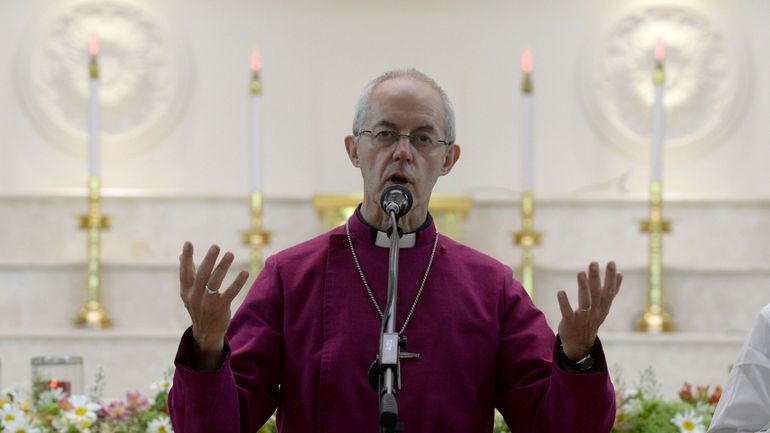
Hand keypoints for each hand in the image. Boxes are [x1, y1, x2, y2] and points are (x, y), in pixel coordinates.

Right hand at [179, 242, 248, 368]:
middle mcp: (195, 296)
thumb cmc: (198, 306)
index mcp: (187, 290)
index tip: (188, 243)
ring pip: (215, 282)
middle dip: (209, 260)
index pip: (185, 272)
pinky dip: (238, 282)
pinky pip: (230, 293)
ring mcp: (207, 303)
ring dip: (223, 267)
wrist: (205, 332)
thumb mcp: (189, 292)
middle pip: (202, 275)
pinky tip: (245, 272)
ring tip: (230, 253)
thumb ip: (187, 273)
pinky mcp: (221, 308)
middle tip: (215, 246)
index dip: (187, 258)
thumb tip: (181, 255)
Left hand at [557, 261, 621, 360]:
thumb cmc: (592, 320)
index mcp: (603, 307)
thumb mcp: (604, 307)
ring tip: (580, 273)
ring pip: (585, 301)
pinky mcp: (570, 322)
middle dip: (595, 278)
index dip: (610, 278)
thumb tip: (621, 274)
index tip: (611, 263)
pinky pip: (567, 312)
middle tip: (593, 263)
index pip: (609, 291)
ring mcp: (583, 318)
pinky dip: (564, 302)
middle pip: (596, 294)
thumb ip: (612, 291)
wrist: (580, 344)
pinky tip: (560, 292)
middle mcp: (595, 312)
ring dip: (583, 287)